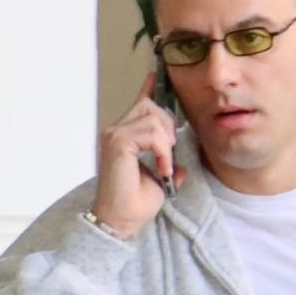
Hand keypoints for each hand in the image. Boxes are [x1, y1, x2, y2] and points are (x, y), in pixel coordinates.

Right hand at [91, 71, 187, 238]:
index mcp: (125, 136)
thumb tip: (180, 165)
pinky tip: (161, 168)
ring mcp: (114, 134)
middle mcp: (116, 130)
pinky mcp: (117, 142)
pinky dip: (162, 151)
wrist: (122, 221)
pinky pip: (151, 134)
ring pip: (154, 119)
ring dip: (166, 145)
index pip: (140, 104)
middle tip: (168, 157)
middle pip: (152, 107)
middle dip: (169, 128)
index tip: (157, 74)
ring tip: (163, 166)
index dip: (150, 89)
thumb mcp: (160, 180)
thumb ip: (169, 165)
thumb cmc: (136, 203)